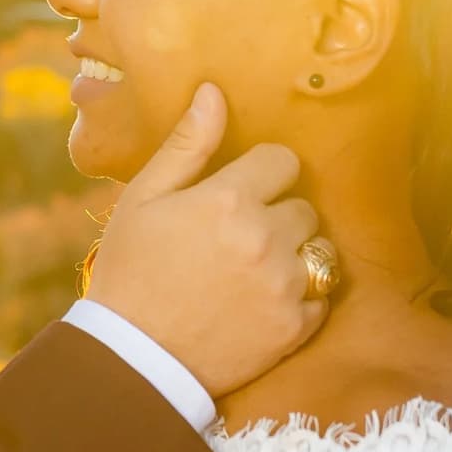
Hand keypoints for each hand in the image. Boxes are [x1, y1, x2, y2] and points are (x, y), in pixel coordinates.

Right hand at [87, 85, 327, 397]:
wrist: (133, 360)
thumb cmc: (130, 272)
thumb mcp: (143, 200)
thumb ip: (187, 145)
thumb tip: (214, 91)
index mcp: (229, 199)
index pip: (282, 161)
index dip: (260, 174)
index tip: (239, 193)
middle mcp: (266, 238)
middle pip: (303, 206)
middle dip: (277, 215)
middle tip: (239, 238)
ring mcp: (284, 285)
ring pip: (319, 250)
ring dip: (295, 254)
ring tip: (256, 271)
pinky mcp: (294, 328)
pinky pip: (321, 298)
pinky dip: (301, 299)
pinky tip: (263, 304)